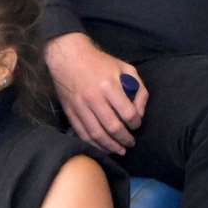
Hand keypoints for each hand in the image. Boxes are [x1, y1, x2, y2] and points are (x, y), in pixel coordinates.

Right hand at [44, 32, 148, 155]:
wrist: (67, 56)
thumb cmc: (99, 62)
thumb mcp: (125, 68)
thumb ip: (139, 90)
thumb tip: (140, 113)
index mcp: (109, 86)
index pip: (128, 113)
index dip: (136, 123)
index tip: (137, 124)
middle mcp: (94, 98)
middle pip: (113, 127)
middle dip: (125, 139)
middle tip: (131, 143)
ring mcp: (80, 106)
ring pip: (96, 134)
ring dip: (110, 146)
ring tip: (119, 150)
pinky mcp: (69, 111)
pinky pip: (81, 132)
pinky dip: (93, 143)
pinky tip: (102, 147)